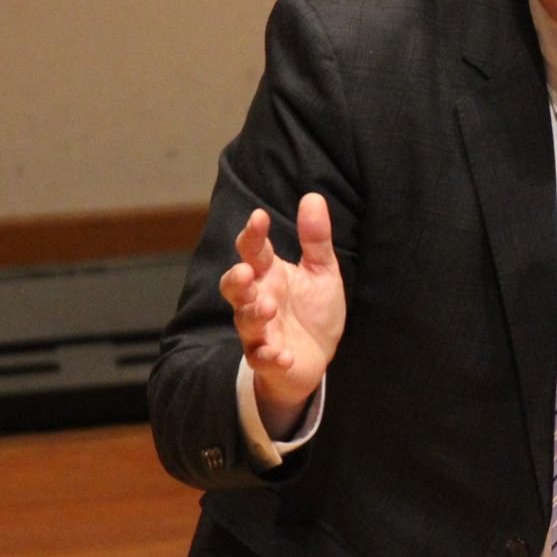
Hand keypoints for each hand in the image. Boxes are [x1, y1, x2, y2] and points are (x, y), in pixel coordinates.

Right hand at [218, 195, 346, 432]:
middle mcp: (258, 300)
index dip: (252, 235)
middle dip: (236, 279)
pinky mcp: (268, 360)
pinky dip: (270, 357)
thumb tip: (313, 196)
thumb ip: (316, 239)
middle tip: (246, 272)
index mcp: (269, 274)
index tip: (259, 218)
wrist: (316, 358)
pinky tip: (283, 355)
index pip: (253, 251)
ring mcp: (260, 332)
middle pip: (234, 287)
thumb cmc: (312, 311)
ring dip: (254, 314)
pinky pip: (263, 359)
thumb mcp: (322, 272)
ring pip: (245, 321)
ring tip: (269, 306)